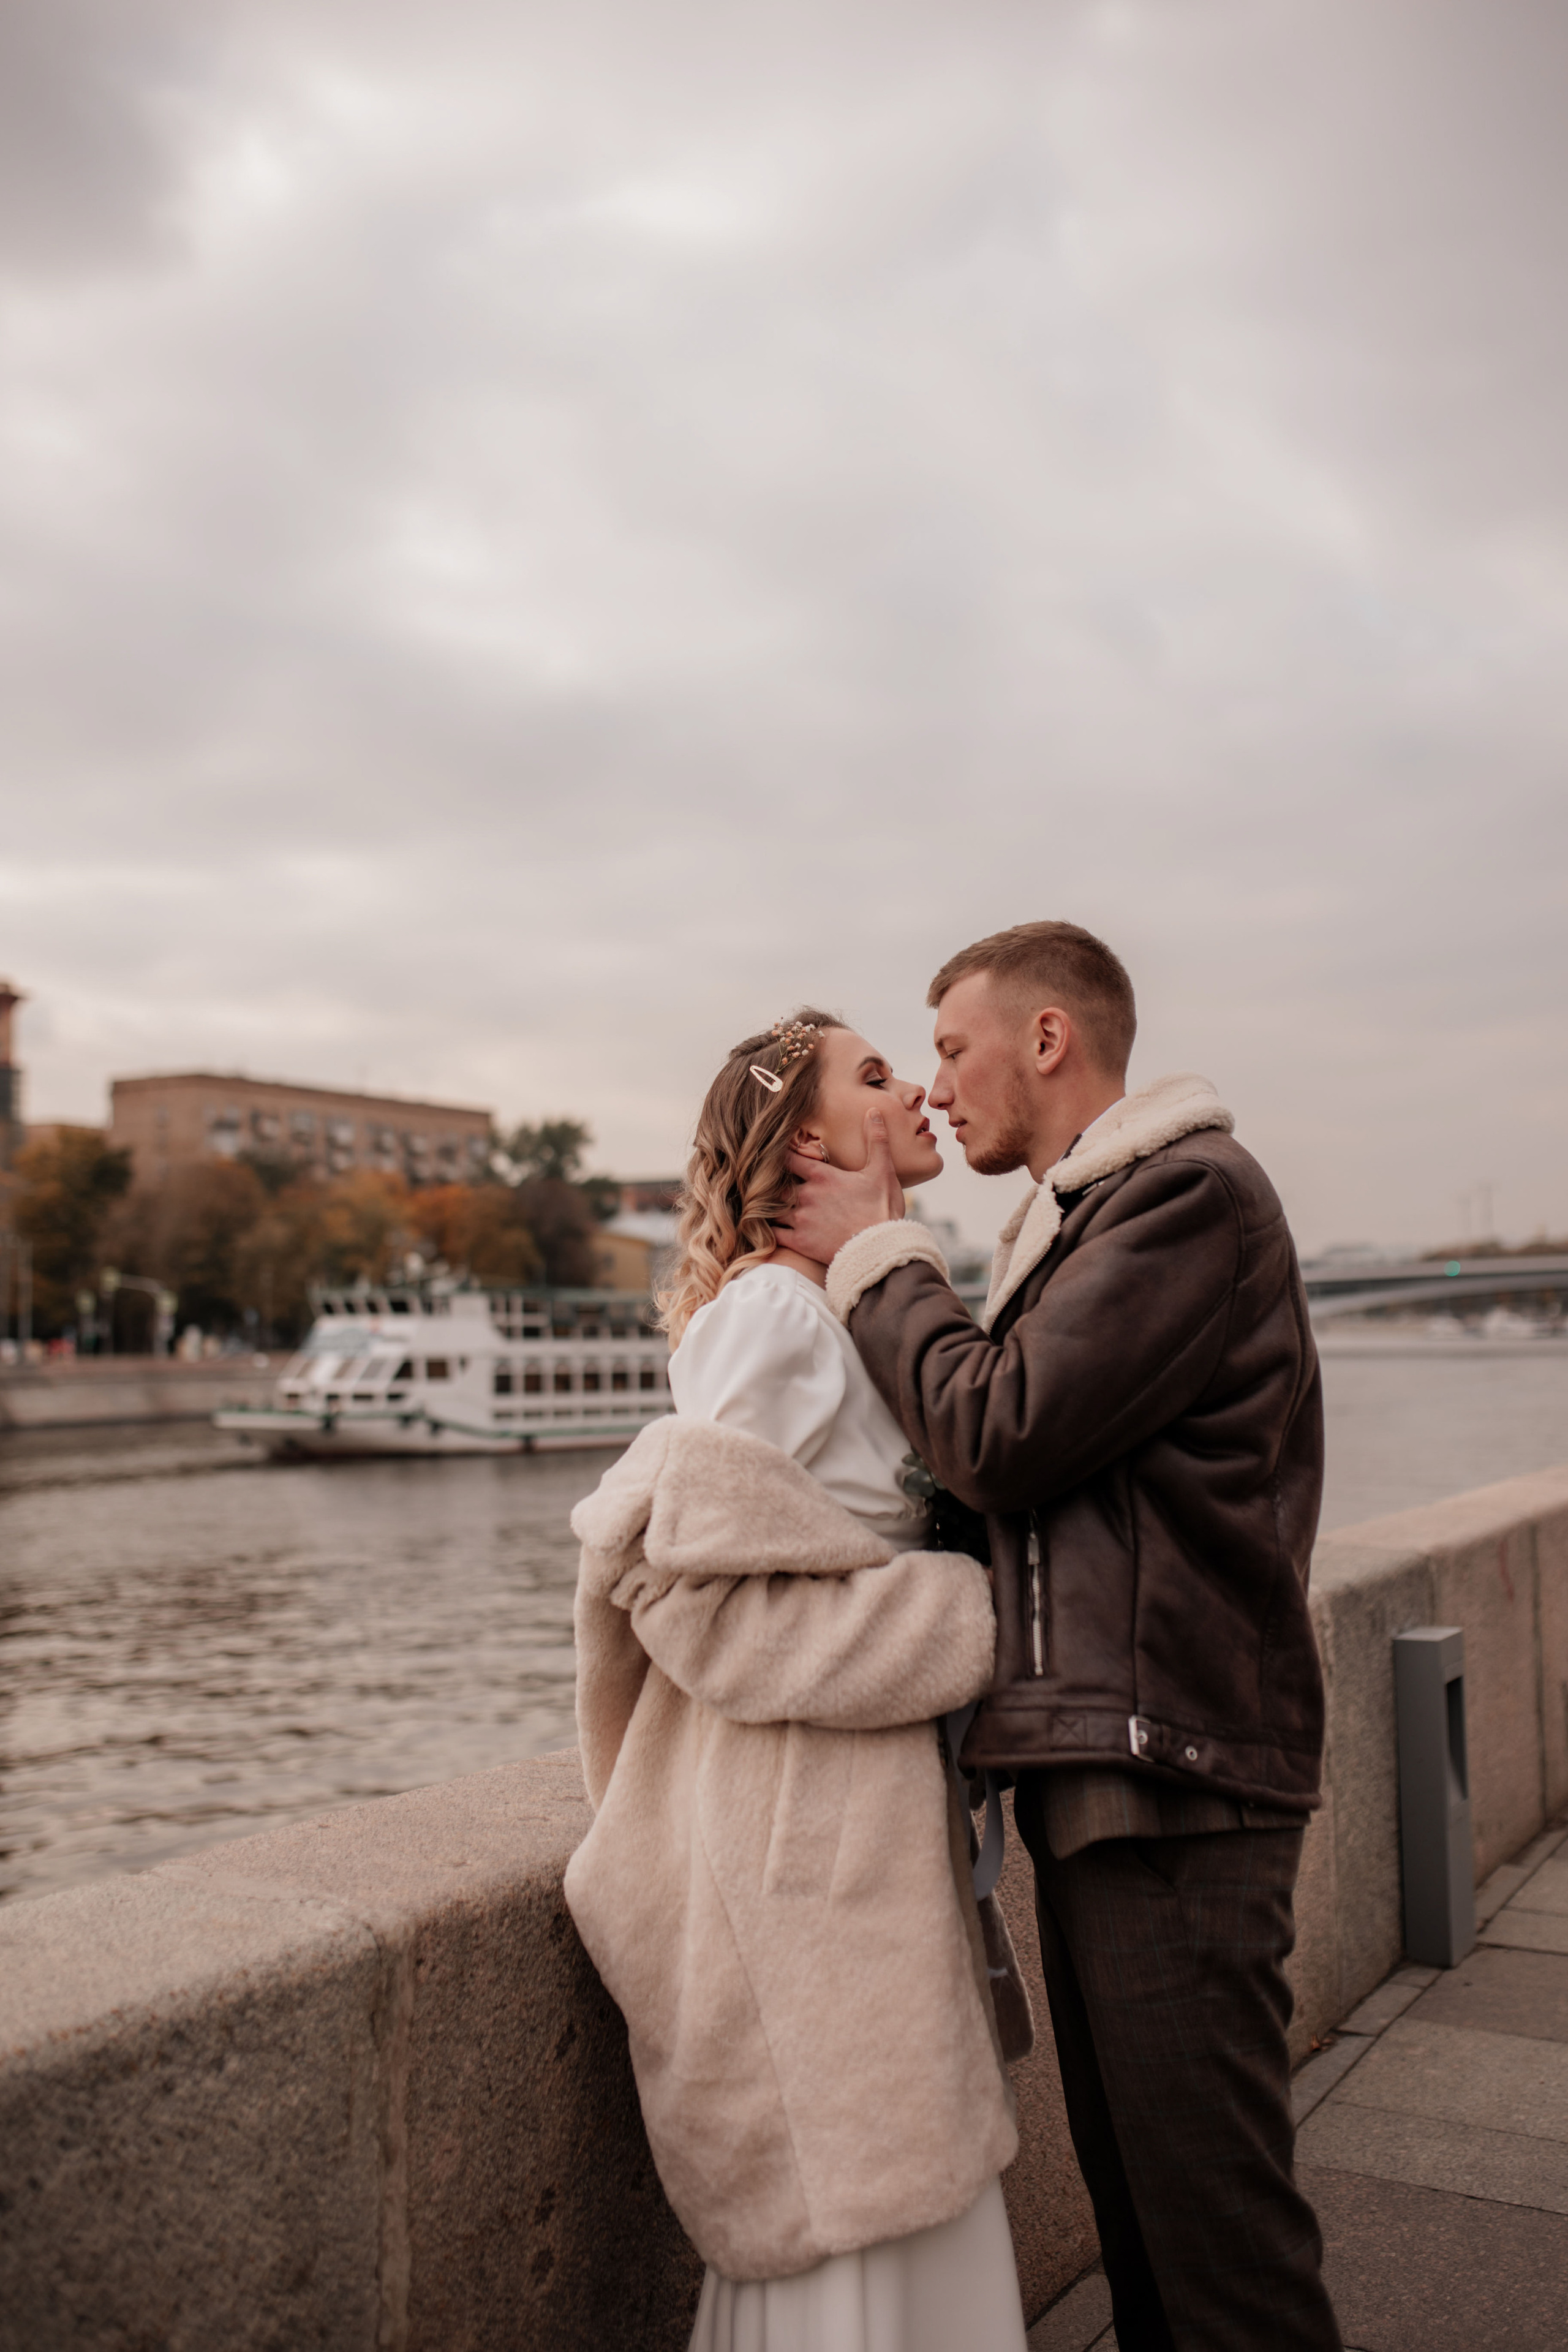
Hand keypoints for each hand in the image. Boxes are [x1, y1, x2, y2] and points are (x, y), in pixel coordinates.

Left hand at [777, 1109, 906, 1265]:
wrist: (881, 1248)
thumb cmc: (883, 1209)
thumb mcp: (883, 1170)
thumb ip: (876, 1140)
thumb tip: (873, 1111)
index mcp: (822, 1176)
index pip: (790, 1158)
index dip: (781, 1155)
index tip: (775, 1153)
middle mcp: (806, 1195)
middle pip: (776, 1183)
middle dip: (772, 1182)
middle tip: (766, 1181)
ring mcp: (801, 1219)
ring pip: (771, 1208)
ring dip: (768, 1206)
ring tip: (764, 1204)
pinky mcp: (800, 1242)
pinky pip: (773, 1234)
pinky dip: (767, 1230)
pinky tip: (765, 1228)